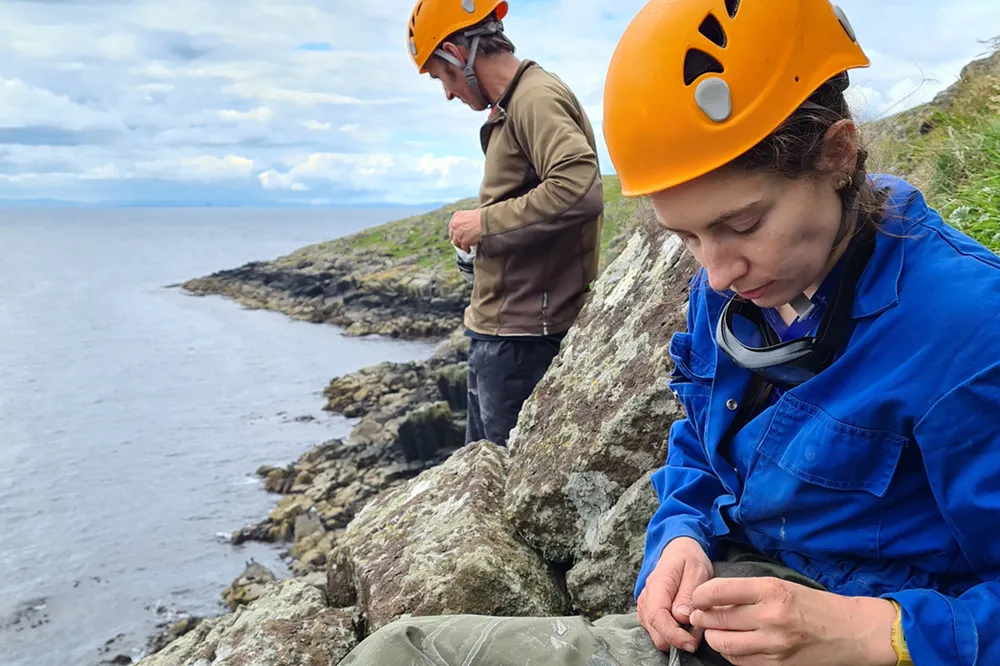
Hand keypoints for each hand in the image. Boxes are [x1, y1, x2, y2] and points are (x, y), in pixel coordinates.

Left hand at [449, 209, 481, 252]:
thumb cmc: (482, 217)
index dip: (455, 232)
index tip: (458, 234)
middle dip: (457, 239)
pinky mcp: (463, 241)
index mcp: (456, 216)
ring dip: (460, 245)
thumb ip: (465, 219)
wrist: (486, 221)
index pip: (452, 227)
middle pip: (452, 235)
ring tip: (465, 247)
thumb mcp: (470, 213)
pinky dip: (466, 250)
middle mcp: (454, 225)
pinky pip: (463, 248)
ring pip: (456, 243)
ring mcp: (458, 234)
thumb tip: (466, 226)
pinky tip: (469, 250)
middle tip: (461, 242)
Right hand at [637, 536, 713, 653]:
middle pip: (656, 632)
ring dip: (677, 637)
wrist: (678, 551)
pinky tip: (686, 624)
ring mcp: (645, 608)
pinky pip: (659, 632)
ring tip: (694, 623)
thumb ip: (688, 594)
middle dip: (678, 638)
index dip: (673, 635)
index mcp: (657, 585)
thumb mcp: (696, 571)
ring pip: (657, 636)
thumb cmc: (688, 559)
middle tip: (699, 629)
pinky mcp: (649, 614)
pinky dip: (673, 634)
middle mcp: (646, 599)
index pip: (657, 617)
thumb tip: (681, 618)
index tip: (691, 643)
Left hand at [689, 577, 898, 665]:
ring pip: (724, 644)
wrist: (850, 632)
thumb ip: (747, 591)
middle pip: (717, 619)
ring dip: (713, 637)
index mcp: (770, 591)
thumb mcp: (781, 585)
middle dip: (701, 617)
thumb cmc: (813, 604)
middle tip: (697, 614)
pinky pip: (740, 661)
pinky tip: (733, 644)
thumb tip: (711, 596)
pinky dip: (730, 653)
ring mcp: (774, 645)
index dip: (700, 595)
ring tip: (714, 630)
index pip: (720, 591)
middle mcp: (770, 618)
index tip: (696, 597)